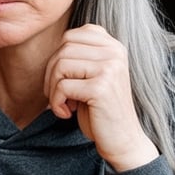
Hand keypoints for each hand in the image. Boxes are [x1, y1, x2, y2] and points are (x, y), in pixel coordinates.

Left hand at [43, 24, 158, 170]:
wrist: (123, 140)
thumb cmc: (102, 109)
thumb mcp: (93, 76)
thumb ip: (80, 56)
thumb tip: (52, 46)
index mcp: (113, 46)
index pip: (71, 35)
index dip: (58, 56)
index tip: (63, 79)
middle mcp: (114, 53)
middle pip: (63, 48)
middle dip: (52, 74)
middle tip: (58, 95)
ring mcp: (109, 69)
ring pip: (60, 65)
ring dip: (53, 89)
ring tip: (64, 103)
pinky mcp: (100, 88)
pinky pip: (62, 87)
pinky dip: (57, 103)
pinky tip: (67, 113)